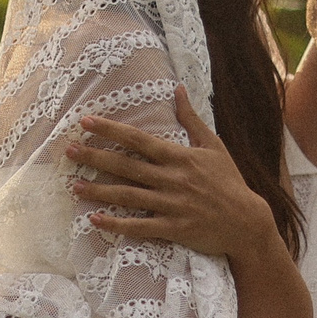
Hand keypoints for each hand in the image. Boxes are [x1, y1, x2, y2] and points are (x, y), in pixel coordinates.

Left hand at [66, 85, 274, 259]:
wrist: (248, 222)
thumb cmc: (229, 182)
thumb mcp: (214, 146)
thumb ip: (191, 119)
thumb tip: (178, 89)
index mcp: (180, 157)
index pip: (139, 140)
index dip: (111, 130)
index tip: (86, 121)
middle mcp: (173, 179)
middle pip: (127, 166)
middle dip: (95, 157)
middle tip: (68, 151)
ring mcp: (172, 205)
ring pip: (129, 196)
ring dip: (99, 190)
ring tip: (73, 185)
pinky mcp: (174, 228)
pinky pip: (140, 226)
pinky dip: (117, 224)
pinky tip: (95, 219)